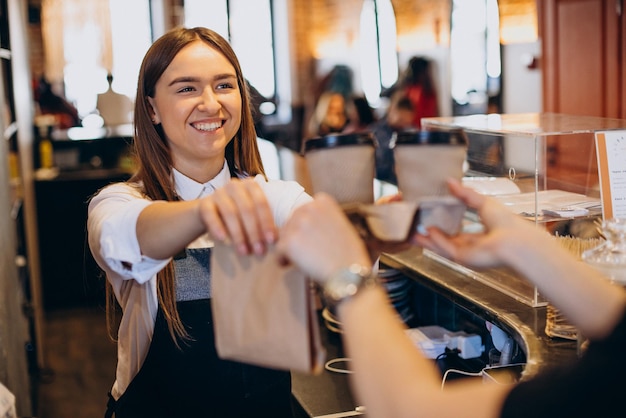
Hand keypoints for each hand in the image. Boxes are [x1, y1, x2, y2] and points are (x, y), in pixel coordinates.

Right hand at [198, 178, 275, 254]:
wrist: (209, 214)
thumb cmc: (237, 217)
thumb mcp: (251, 215)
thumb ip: (264, 221)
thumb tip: (282, 240)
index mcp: (251, 186)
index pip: (262, 203)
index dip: (267, 223)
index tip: (271, 241)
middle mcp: (235, 186)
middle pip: (247, 209)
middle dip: (254, 232)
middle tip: (259, 251)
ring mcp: (218, 193)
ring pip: (230, 213)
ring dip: (238, 234)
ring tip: (244, 252)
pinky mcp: (204, 203)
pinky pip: (210, 215)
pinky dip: (217, 227)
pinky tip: (222, 239)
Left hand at [276, 193, 370, 282]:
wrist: (349, 272)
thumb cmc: (348, 253)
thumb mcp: (340, 224)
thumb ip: (321, 219)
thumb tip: (305, 226)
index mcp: (323, 201)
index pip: (304, 211)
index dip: (306, 227)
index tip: (315, 239)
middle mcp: (309, 208)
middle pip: (291, 222)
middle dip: (296, 237)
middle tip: (308, 252)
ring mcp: (298, 224)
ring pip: (283, 236)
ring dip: (290, 248)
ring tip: (304, 259)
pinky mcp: (289, 241)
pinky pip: (278, 250)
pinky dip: (283, 259)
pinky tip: (292, 265)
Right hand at [413, 179, 529, 268]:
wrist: (514, 241)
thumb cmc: (506, 223)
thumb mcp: (482, 202)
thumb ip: (464, 194)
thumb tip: (450, 181)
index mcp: (480, 235)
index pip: (457, 230)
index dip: (443, 224)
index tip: (430, 216)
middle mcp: (471, 246)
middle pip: (445, 240)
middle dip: (430, 234)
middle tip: (416, 226)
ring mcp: (466, 253)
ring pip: (441, 246)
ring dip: (426, 240)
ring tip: (412, 232)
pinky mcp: (462, 258)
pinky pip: (444, 248)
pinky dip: (435, 241)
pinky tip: (426, 232)